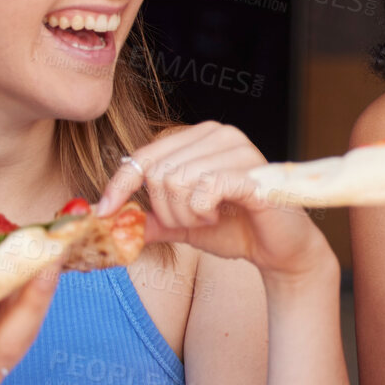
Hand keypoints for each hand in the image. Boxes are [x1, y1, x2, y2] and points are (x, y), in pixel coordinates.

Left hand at [98, 122, 332, 281]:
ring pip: (178, 181)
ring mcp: (238, 149)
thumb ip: (151, 219)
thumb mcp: (184, 225)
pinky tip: (220, 215)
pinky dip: (202, 210)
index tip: (104, 212)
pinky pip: (204, 189)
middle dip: (166, 209)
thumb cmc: (238, 229)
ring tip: (208, 218)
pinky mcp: (252, 172)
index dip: (120, 184)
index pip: (145, 155)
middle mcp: (219, 134)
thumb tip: (107, 221)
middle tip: (191, 220)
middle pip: (158, 171)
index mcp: (200, 138)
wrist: (280, 250)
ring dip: (185, 214)